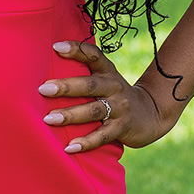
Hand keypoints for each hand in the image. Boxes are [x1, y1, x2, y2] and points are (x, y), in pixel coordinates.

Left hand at [38, 40, 180, 153]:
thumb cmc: (114, 94)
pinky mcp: (122, 128)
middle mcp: (114, 86)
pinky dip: (86, 142)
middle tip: (44, 89)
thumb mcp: (105, 78)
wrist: (150, 114)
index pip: (93, 55)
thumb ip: (85, 72)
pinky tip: (69, 147)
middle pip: (89, 85)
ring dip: (70, 115)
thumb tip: (48, 66)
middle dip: (66, 87)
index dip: (76, 49)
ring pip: (93, 110)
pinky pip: (102, 136)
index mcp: (107, 71)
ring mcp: (120, 107)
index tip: (55, 46)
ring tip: (49, 118)